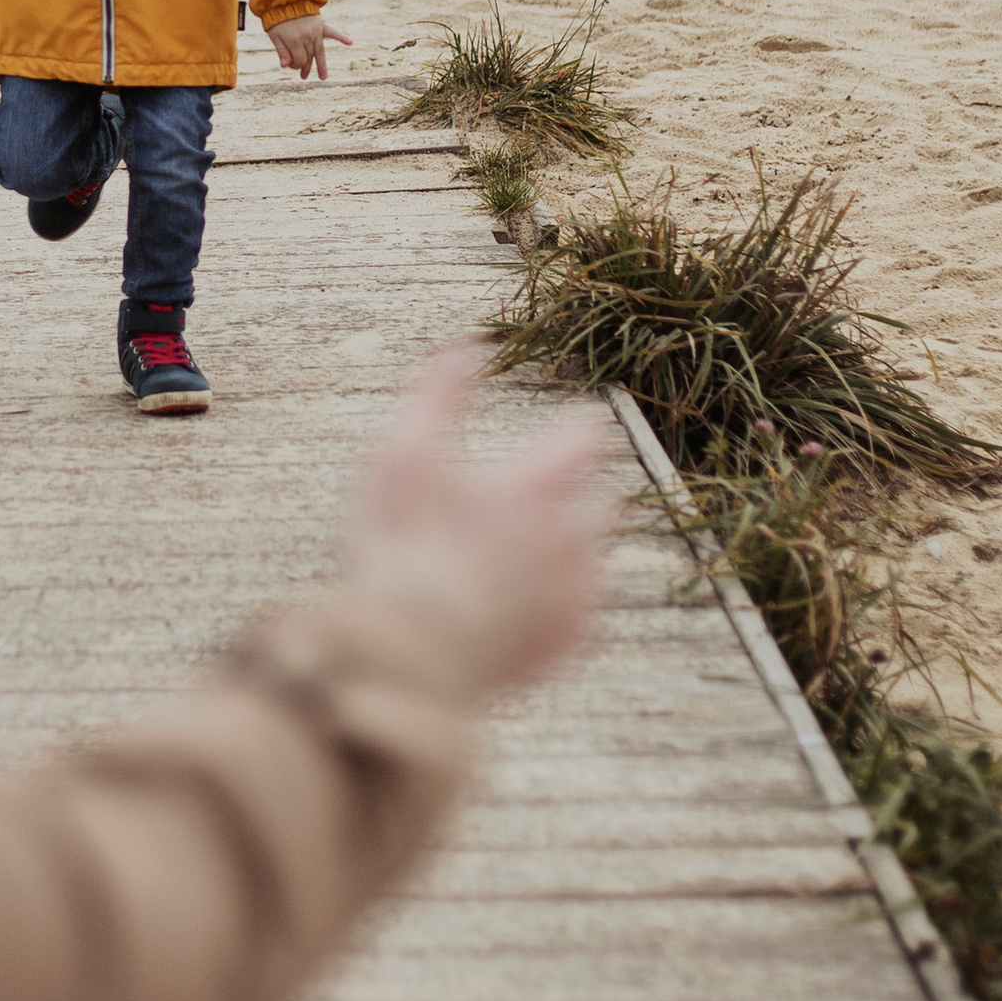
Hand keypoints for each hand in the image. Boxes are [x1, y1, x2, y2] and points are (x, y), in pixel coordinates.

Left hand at [267, 12, 352, 83]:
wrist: (285, 0)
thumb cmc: (277, 19)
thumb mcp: (275, 36)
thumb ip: (281, 52)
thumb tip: (285, 67)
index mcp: (295, 41)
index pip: (300, 60)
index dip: (295, 66)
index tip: (291, 65)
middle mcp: (308, 37)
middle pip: (309, 57)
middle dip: (306, 67)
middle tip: (304, 77)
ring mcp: (316, 31)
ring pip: (320, 51)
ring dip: (321, 65)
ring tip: (324, 77)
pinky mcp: (321, 25)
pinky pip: (333, 32)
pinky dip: (342, 37)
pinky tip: (350, 42)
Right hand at [344, 341, 616, 695]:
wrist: (409, 657)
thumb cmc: (398, 549)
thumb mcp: (402, 456)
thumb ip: (437, 394)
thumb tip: (464, 343)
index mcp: (534, 487)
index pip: (586, 438)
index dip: (580, 430)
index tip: (579, 426)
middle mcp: (570, 538)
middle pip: (602, 503)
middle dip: (579, 497)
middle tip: (542, 502)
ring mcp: (574, 595)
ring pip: (599, 560)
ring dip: (575, 552)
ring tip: (533, 558)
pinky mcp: (568, 644)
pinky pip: (585, 617)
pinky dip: (565, 607)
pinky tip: (531, 607)